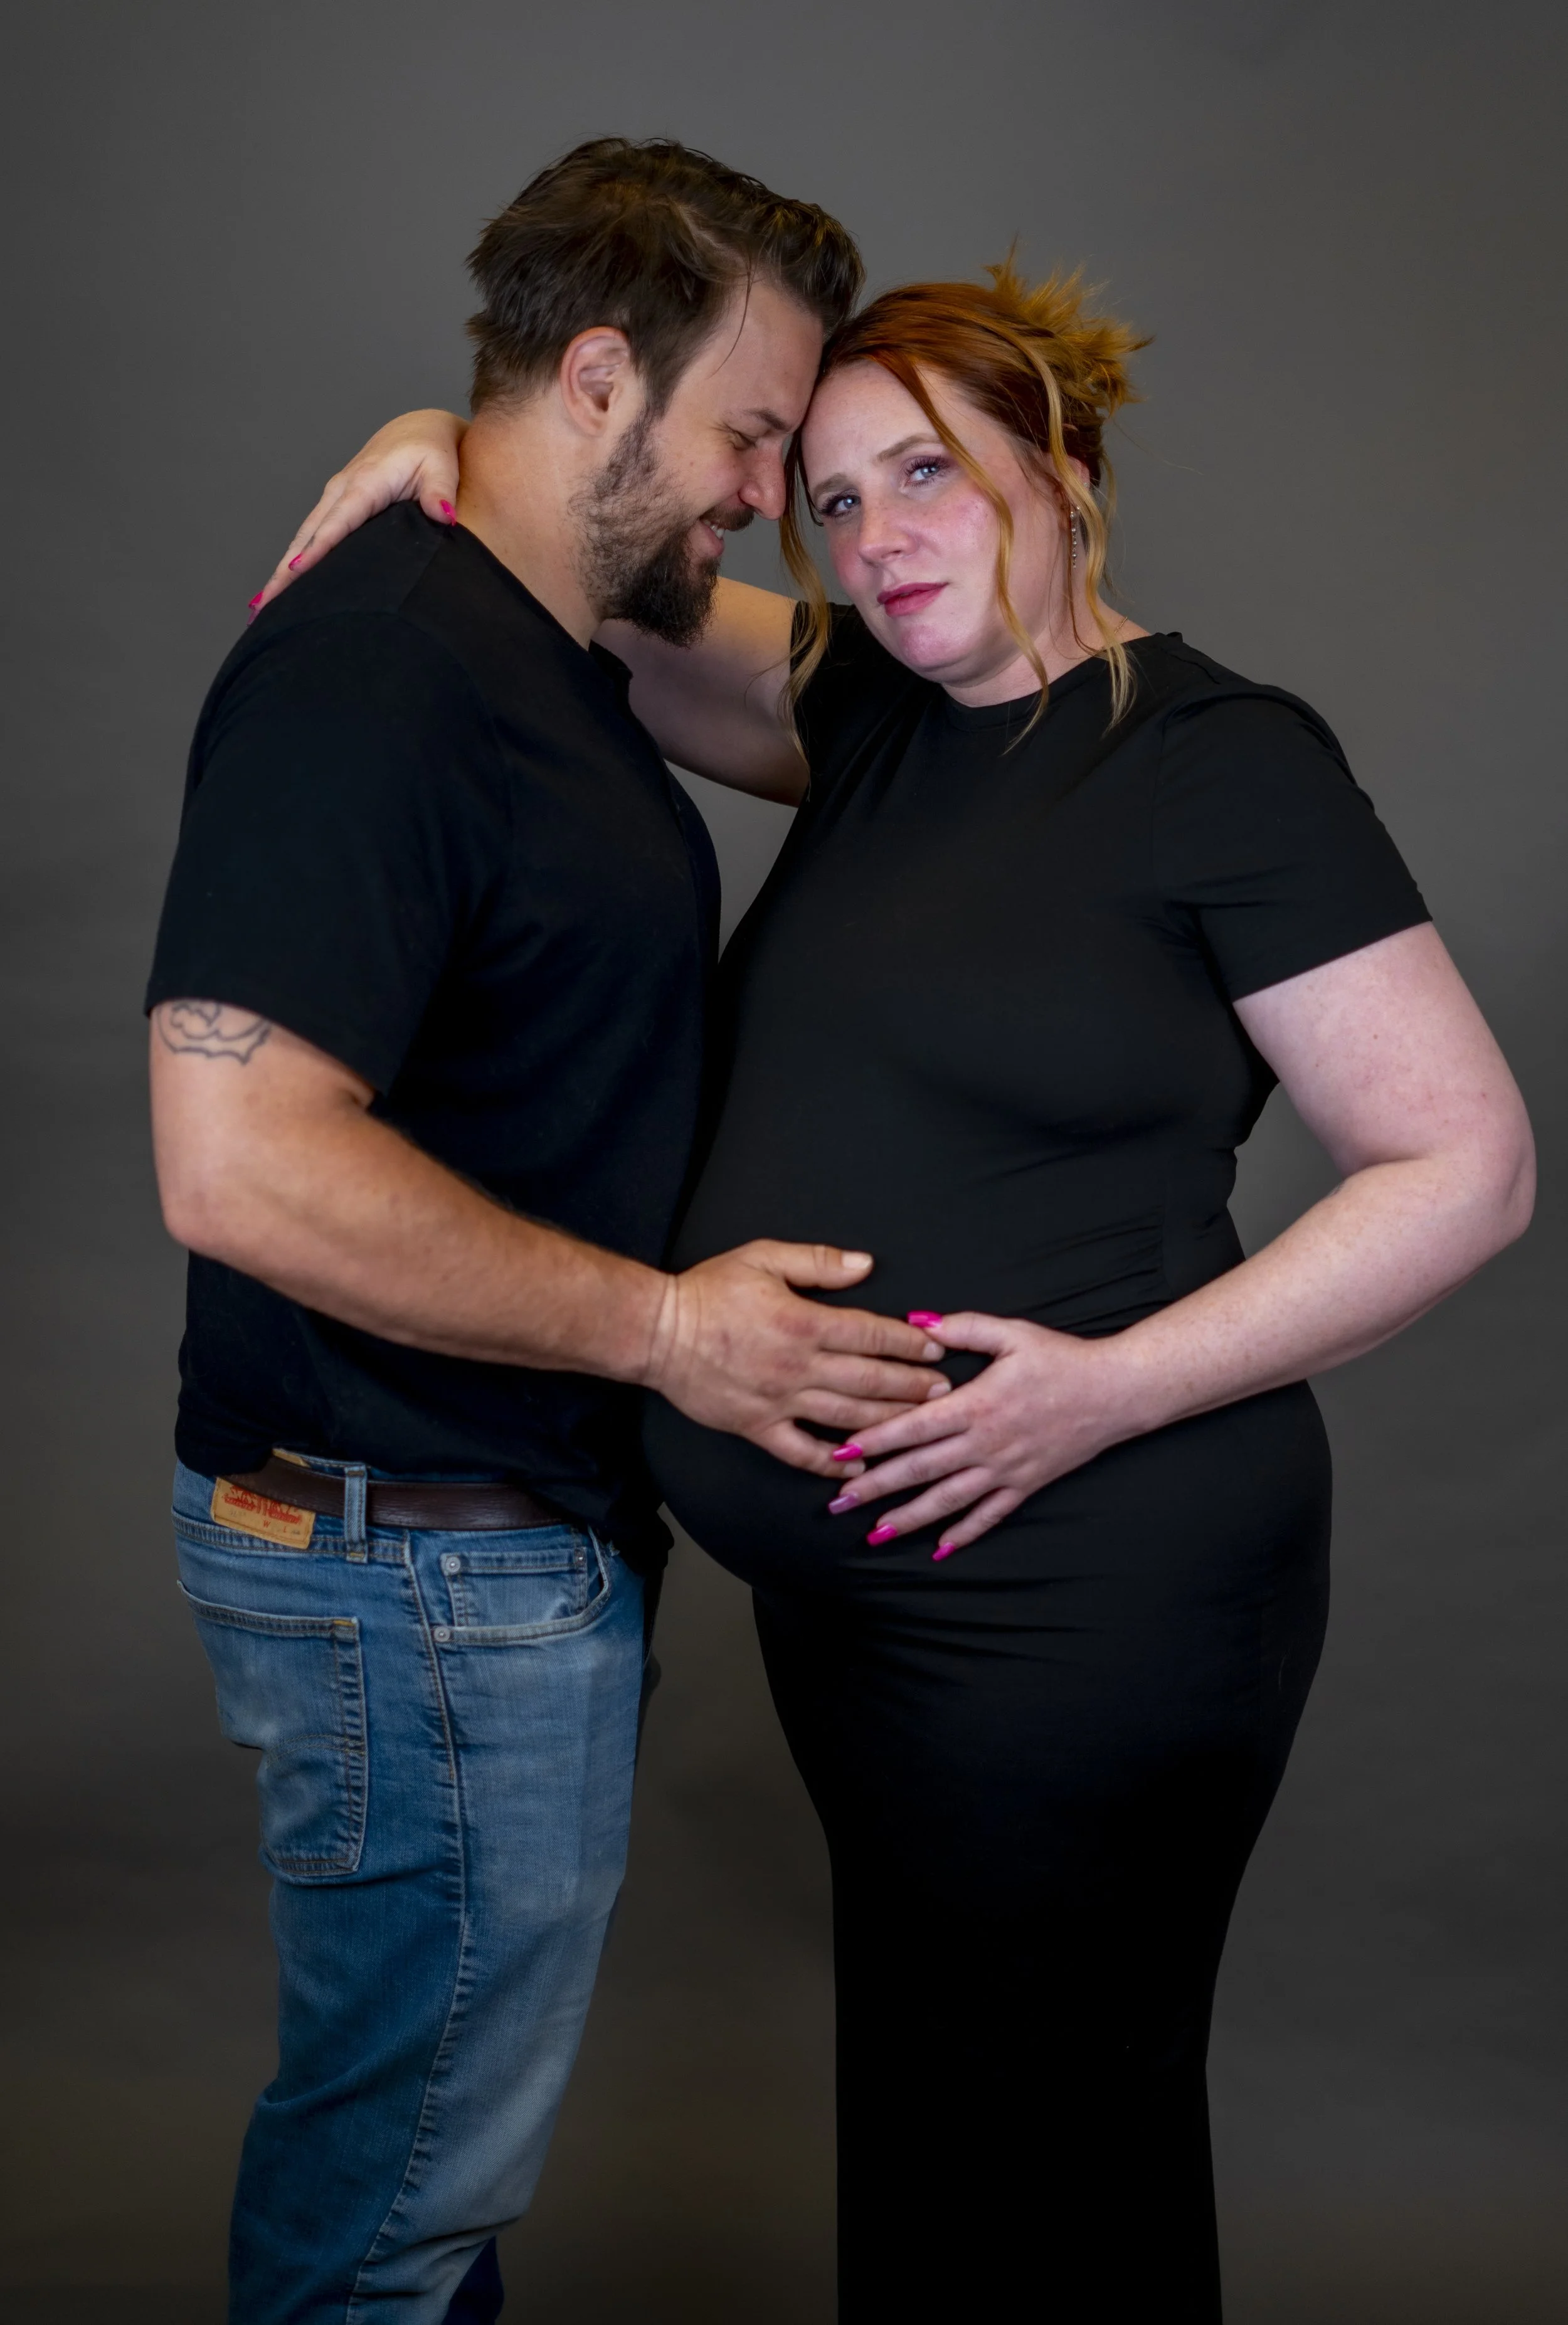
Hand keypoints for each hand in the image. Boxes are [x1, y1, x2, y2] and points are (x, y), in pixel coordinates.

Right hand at [252, 409, 466, 612]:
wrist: (418, 430)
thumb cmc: (431, 450)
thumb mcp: (441, 468)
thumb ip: (440, 493)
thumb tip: (444, 516)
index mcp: (365, 483)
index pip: (337, 522)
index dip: (317, 548)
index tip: (295, 572)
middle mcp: (341, 490)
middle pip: (308, 535)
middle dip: (285, 571)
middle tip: (266, 605)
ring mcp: (335, 497)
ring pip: (303, 537)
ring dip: (282, 570)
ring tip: (264, 605)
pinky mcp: (336, 505)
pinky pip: (310, 535)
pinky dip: (294, 560)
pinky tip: (282, 585)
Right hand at [644, 1243, 950, 1477]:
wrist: (656, 1332)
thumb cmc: (709, 1290)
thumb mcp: (763, 1257)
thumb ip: (818, 1262)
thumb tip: (866, 1265)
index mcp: (802, 1322)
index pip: (869, 1335)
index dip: (906, 1343)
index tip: (933, 1349)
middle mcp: (797, 1366)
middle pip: (868, 1380)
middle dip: (911, 1386)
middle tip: (944, 1391)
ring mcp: (778, 1401)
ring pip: (845, 1417)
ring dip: (887, 1421)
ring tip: (920, 1423)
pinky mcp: (756, 1427)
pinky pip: (801, 1452)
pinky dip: (832, 1463)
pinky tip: (860, 1468)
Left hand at [823, 1312, 1146, 1553]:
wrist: (1116, 1392)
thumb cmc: (1062, 1358)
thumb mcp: (1012, 1333)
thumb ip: (963, 1328)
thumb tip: (919, 1322)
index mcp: (977, 1404)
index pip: (914, 1427)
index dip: (876, 1441)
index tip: (841, 1452)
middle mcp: (986, 1443)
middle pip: (920, 1469)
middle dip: (876, 1488)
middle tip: (838, 1503)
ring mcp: (1005, 1469)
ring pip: (948, 1500)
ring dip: (909, 1518)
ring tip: (874, 1533)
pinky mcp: (1025, 1485)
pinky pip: (989, 1516)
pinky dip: (964, 1534)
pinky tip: (939, 1549)